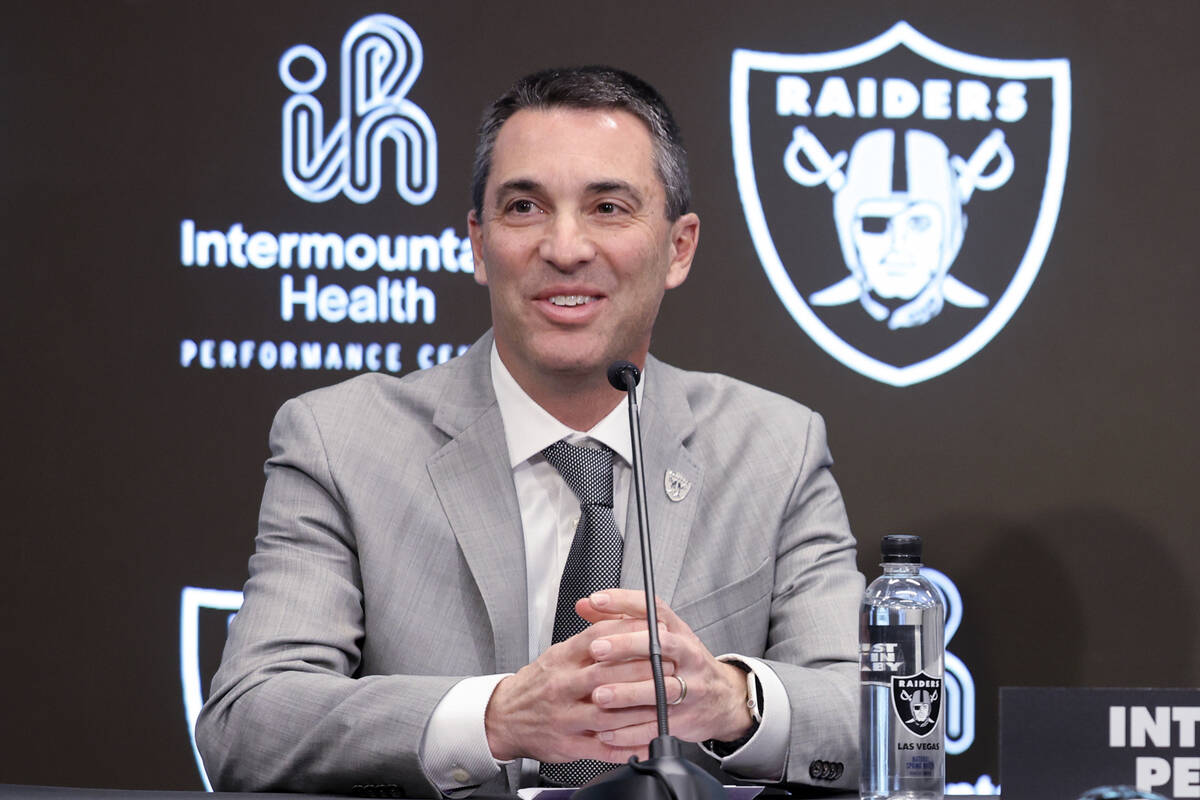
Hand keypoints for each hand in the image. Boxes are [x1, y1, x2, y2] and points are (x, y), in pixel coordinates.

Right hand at [483, 615, 673, 763]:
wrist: (504, 716)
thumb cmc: (537, 685)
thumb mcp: (558, 654)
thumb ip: (590, 640)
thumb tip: (624, 622)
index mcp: (562, 659)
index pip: (598, 639)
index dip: (629, 634)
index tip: (654, 633)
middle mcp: (563, 686)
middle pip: (606, 674)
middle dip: (642, 670)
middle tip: (668, 667)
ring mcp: (565, 717)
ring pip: (607, 713)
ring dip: (640, 709)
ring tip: (665, 704)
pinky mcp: (569, 745)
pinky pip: (602, 748)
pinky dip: (627, 746)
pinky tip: (647, 742)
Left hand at [577, 590, 754, 746]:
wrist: (722, 698)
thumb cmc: (683, 662)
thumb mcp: (660, 635)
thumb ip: (620, 619)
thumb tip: (586, 605)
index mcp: (677, 630)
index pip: (652, 608)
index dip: (623, 601)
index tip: (597, 600)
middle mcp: (687, 655)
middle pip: (659, 645)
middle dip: (626, 645)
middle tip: (596, 649)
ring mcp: (690, 687)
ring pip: (659, 688)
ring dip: (627, 692)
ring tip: (599, 695)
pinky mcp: (684, 718)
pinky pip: (656, 725)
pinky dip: (630, 731)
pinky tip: (606, 730)